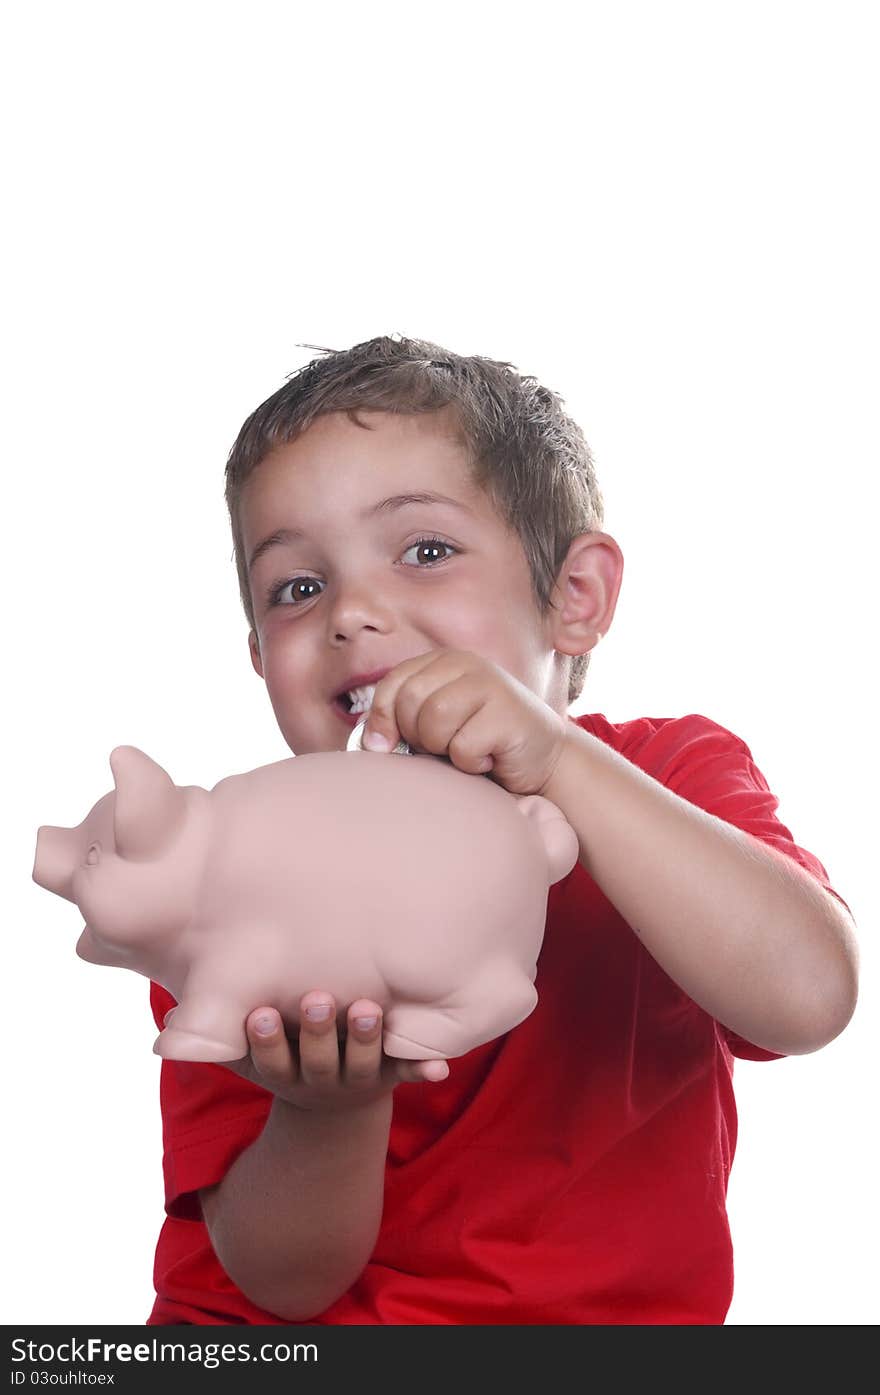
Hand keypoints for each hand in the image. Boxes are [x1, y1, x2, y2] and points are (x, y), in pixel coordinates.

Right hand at [220, 991, 449, 1112]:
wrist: (330, 1112)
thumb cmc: (282, 1058)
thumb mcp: (248, 1055)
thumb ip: (217, 1035)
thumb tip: (171, 1020)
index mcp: (282, 1073)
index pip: (270, 1059)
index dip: (266, 1040)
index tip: (260, 1013)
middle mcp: (318, 1080)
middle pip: (318, 1061)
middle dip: (318, 1032)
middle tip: (320, 999)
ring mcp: (356, 1080)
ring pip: (363, 1064)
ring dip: (367, 1040)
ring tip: (370, 1009)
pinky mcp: (389, 1075)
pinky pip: (407, 1074)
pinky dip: (422, 1069)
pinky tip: (439, 1066)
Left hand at [361, 649, 567, 795]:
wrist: (544, 759)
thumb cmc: (482, 743)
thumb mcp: (438, 725)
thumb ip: (403, 722)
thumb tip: (371, 744)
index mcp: (444, 662)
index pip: (393, 684)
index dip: (382, 719)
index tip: (387, 746)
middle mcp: (467, 664)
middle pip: (409, 701)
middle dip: (418, 735)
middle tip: (443, 746)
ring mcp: (490, 685)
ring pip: (433, 721)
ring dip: (444, 749)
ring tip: (467, 748)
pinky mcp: (508, 713)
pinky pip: (463, 746)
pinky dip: (470, 763)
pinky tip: (489, 757)